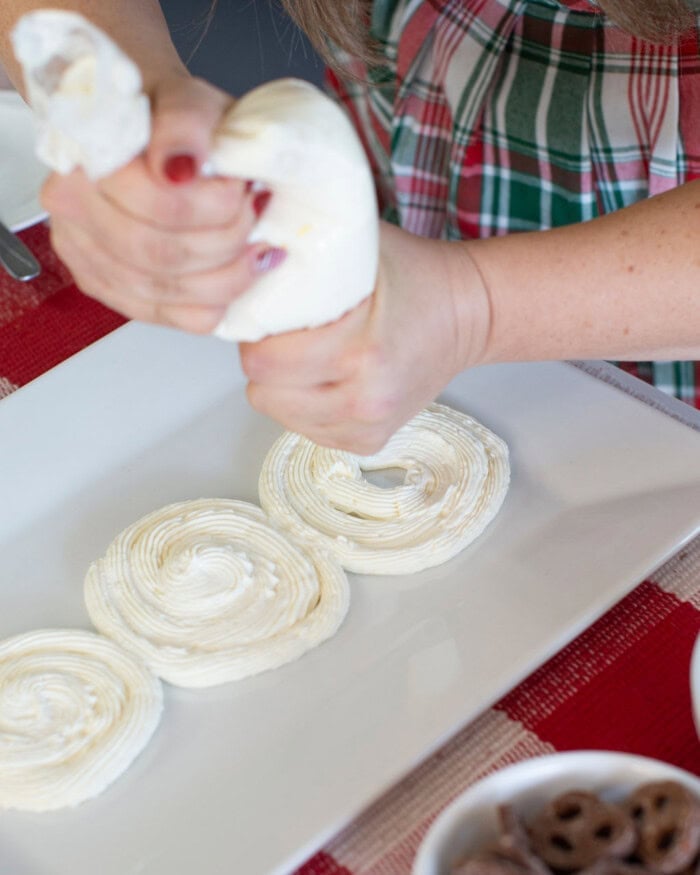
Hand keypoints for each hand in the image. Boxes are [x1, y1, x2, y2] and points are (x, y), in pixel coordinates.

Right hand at [41, 73, 274, 332]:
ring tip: (256, 249)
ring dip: (228, 277)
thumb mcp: (187, 99)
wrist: (143, 129)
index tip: (244, 187)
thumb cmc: (164, 115)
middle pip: (163, 256)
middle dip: (227, 242)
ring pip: (168, 293)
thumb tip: (180, 165)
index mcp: (85, 160)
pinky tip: (234, 277)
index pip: (160, 207)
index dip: (217, 206)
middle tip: (255, 217)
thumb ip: (184, 125)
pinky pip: (168, 317)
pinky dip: (212, 303)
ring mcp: (86, 256)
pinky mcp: (107, 289)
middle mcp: (73, 212)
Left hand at [240, 221, 490, 453]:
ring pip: (279, 414)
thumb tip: (244, 256)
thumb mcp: (358, 247)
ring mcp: (368, 425)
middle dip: (265, 360)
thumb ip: (303, 253)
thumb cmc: (415, 275)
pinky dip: (305, 405)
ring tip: (309, 356)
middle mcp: (366, 397)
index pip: (263, 360)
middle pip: (263, 392)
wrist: (467, 313)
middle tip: (286, 335)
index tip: (269, 315)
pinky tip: (328, 378)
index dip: (256, 333)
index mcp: (362, 351)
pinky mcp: (369, 441)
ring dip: (283, 385)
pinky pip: (305, 429)